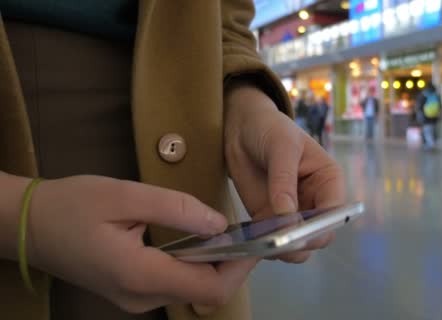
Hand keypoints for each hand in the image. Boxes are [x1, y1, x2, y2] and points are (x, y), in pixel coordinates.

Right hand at [25, 176, 256, 312]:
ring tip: (229, 231)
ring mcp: (136, 299)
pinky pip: (176, 284)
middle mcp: (142, 298)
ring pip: (192, 290)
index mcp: (142, 276)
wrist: (27, 226)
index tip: (257, 238)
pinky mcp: (131, 292)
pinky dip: (196, 265)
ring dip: (216, 265)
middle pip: (206, 292)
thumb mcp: (126, 196)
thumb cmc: (73, 205)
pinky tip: (200, 240)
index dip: (241, 266)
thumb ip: (177, 209)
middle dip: (233, 264)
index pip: (211, 287)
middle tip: (248, 230)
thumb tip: (220, 223)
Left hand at [224, 85, 345, 262]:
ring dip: (284, 250)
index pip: (335, 212)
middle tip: (279, 242)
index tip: (300, 232)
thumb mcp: (281, 147)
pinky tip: (252, 243)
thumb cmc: (270, 129)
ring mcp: (293, 213)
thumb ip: (283, 180)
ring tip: (265, 244)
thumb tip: (287, 214)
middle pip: (319, 234)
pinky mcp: (269, 219)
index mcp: (328, 181)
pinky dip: (265, 247)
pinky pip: (273, 241)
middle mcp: (315, 201)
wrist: (243, 127)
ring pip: (298, 244)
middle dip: (303, 242)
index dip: (322, 227)